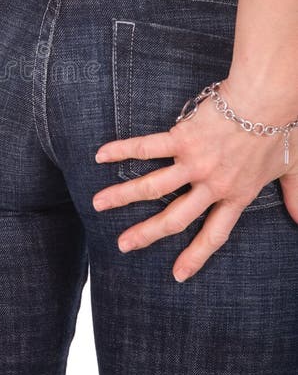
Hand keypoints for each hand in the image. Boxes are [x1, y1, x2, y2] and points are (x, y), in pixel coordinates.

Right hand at [92, 78, 297, 281]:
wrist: (268, 99)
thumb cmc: (283, 129)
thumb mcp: (294, 168)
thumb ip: (297, 195)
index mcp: (237, 195)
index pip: (214, 234)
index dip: (195, 256)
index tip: (178, 274)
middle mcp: (211, 185)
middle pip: (173, 218)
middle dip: (145, 235)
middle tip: (123, 245)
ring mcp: (193, 163)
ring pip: (151, 187)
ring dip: (121, 197)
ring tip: (97, 204)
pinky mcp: (181, 138)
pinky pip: (146, 148)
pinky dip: (122, 151)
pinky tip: (100, 155)